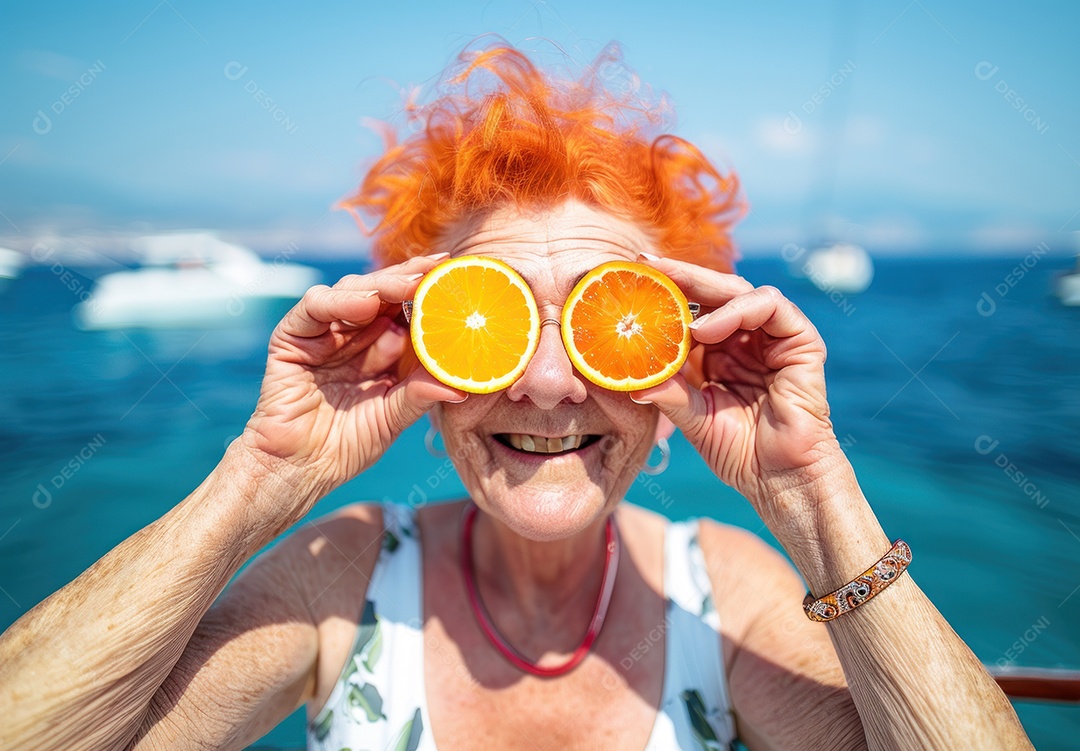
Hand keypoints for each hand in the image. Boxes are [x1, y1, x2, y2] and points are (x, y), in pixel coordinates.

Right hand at [236, 253, 465, 519]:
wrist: (300, 470)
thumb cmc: (347, 446)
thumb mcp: (393, 417)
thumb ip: (419, 394)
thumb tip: (460, 386)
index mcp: (381, 348)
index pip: (407, 309)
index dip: (430, 293)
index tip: (457, 278)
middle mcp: (354, 334)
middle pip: (383, 292)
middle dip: (411, 278)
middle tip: (437, 268)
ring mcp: (324, 333)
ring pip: (352, 291)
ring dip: (382, 284)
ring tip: (410, 284)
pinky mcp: (293, 337)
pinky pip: (315, 308)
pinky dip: (339, 301)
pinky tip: (365, 303)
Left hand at [634, 256, 845, 528]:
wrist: (778, 478)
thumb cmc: (739, 452)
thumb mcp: (692, 417)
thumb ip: (668, 392)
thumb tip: (629, 381)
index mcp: (718, 352)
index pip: (691, 309)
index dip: (665, 293)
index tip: (632, 279)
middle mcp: (745, 338)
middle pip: (713, 292)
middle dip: (680, 276)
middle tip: (647, 264)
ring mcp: (773, 337)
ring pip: (740, 291)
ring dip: (706, 292)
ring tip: (676, 313)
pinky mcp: (800, 341)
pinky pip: (770, 306)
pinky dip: (737, 310)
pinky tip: (706, 330)